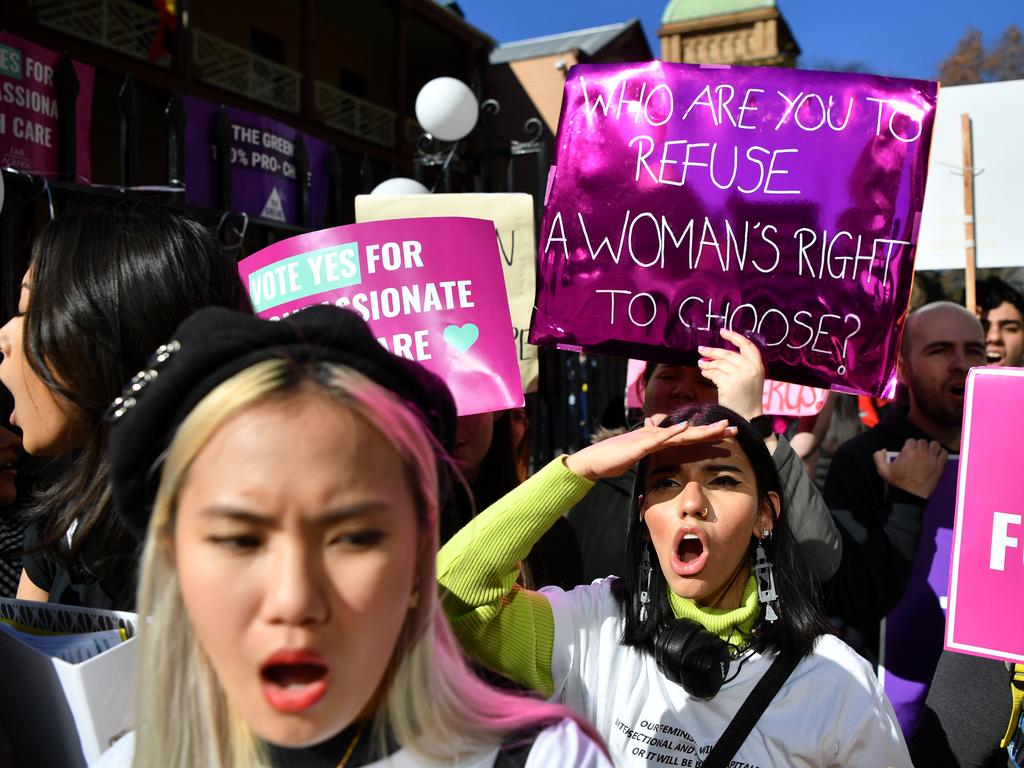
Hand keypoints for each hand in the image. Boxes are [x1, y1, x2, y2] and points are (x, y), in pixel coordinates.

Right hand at [565, 416, 735, 481]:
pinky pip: (660, 438)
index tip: (727, 433)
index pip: (688, 437)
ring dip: (701, 429)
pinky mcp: (640, 445)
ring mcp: (649, 439)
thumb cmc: (613, 458)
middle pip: (690, 433)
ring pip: (680, 433)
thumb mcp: (636, 453)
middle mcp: (657, 436)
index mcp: (658, 440)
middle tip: (735, 428)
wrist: (594, 461)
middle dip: (713, 431)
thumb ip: (647, 445)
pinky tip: (687, 426)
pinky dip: (674, 432)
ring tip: (720, 425)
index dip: (707, 434)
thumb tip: (656, 436)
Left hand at [697, 329, 764, 419]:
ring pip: (719, 364)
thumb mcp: (751, 378)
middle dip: (712, 351)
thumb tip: (718, 354)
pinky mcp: (729, 383)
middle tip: (701, 349)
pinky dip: (707, 372)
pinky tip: (704, 372)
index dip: (734, 336)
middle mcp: (750, 368)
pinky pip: (714, 374)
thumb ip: (741, 365)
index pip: (747, 345)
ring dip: (707, 363)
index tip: (722, 332)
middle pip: (728, 354)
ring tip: (701, 363)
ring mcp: (740, 375)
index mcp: (758, 365)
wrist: (748, 417)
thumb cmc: (747, 398)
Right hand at [873, 439, 947, 497]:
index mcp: (908, 452)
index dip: (909, 446)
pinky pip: (944, 453)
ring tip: (928, 453)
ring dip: (931, 447)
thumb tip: (882, 450)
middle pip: (923, 442)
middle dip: (919, 446)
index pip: (911, 440)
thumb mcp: (882, 470)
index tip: (908, 452)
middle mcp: (921, 453)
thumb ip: (878, 457)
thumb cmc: (897, 482)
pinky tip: (937, 456)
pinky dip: (941, 453)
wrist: (910, 495)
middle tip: (917, 454)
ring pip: (934, 444)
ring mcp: (932, 459)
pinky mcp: (939, 466)